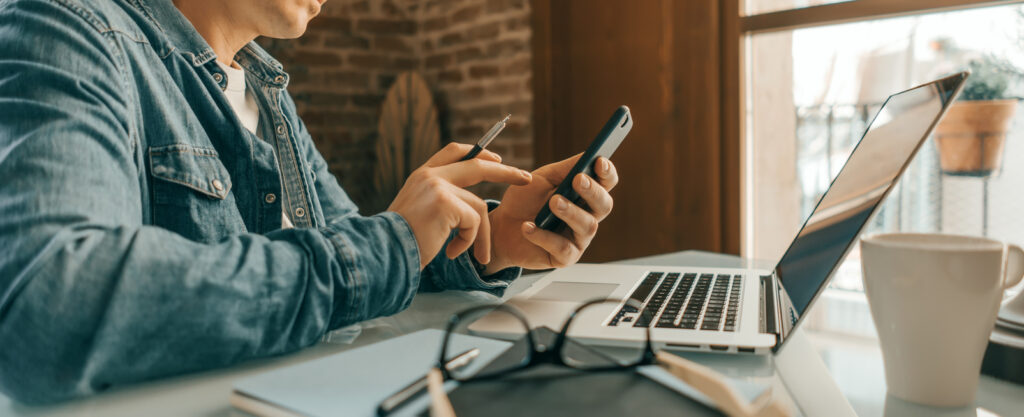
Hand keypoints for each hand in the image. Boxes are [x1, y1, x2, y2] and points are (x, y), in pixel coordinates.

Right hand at [388, 143, 531, 268]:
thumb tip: (468, 205)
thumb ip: (439, 200)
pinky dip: (469, 242)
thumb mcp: (418, 212)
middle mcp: (430, 175)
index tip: (497, 158)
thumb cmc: (401, 242)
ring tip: (474, 255)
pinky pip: (474, 222)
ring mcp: (438, 186)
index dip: (479, 153)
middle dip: (507, 171)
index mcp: (422, 174)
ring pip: (479, 206)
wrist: (385, 252)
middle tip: (526, 179)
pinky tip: (451, 253)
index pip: (454, 151)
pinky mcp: (446, 203)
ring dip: (480, 235)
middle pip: (478, 165)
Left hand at [484, 155, 618, 272]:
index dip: (607, 173)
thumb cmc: (525, 200)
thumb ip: (565, 169)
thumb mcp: (543, 179)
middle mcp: (587, 216)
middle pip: (604, 205)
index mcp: (585, 194)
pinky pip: (562, 248)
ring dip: (571, 212)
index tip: (599, 161)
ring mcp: (578, 238)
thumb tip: (588, 157)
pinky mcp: (565, 257)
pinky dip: (544, 236)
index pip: (606, 182)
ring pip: (587, 226)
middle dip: (593, 191)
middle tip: (577, 180)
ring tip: (553, 202)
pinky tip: (528, 226)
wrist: (501, 227)